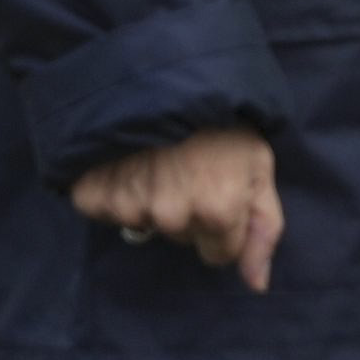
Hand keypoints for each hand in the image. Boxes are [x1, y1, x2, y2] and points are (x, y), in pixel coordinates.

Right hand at [68, 126, 282, 288]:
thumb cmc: (224, 119)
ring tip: (160, 158)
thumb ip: (264, 228)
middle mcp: (172, 216)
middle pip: (181, 238)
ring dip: (151, 199)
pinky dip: (114, 191)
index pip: (219, 255)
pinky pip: (106, 210)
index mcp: (217, 211)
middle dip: (189, 210)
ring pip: (145, 224)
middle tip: (190, 168)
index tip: (219, 190)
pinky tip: (128, 162)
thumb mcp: (260, 165)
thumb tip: (257, 285)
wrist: (168, 74)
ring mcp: (131, 206)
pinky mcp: (94, 194)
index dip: (223, 225)